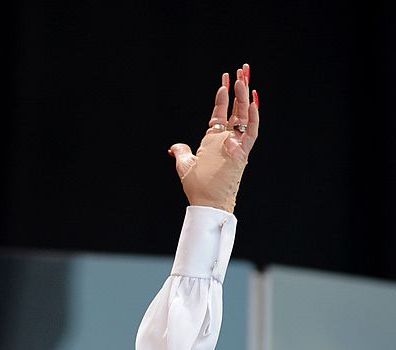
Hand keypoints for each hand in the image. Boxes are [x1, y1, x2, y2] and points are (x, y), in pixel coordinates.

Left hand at [168, 64, 259, 213]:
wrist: (206, 202)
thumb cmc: (198, 187)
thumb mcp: (185, 165)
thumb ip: (182, 152)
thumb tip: (174, 147)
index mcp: (215, 139)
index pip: (222, 112)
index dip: (223, 96)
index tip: (225, 80)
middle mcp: (228, 139)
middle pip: (237, 108)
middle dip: (239, 88)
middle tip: (243, 68)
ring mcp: (237, 144)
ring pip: (245, 115)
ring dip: (245, 96)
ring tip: (244, 77)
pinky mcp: (242, 152)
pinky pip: (251, 132)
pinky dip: (253, 117)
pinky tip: (253, 101)